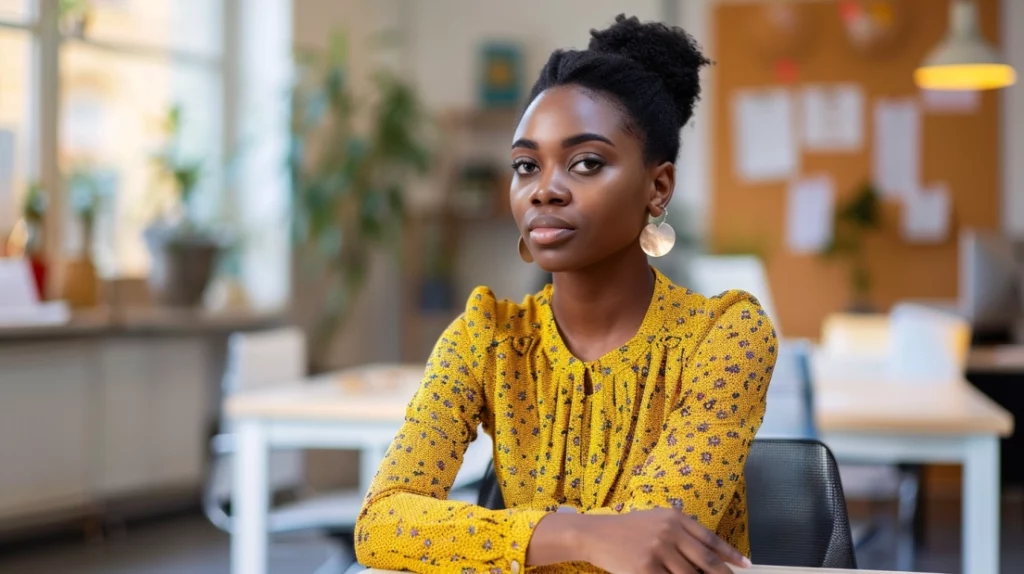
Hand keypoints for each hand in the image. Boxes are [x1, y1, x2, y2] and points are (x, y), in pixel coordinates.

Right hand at [579, 508, 750, 573]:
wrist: (596, 534)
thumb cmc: (629, 529)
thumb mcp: (657, 519)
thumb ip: (682, 531)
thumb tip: (712, 555)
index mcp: (675, 518)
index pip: (710, 539)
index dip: (730, 554)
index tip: (745, 565)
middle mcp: (669, 532)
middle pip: (706, 561)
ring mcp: (657, 551)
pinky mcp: (644, 569)